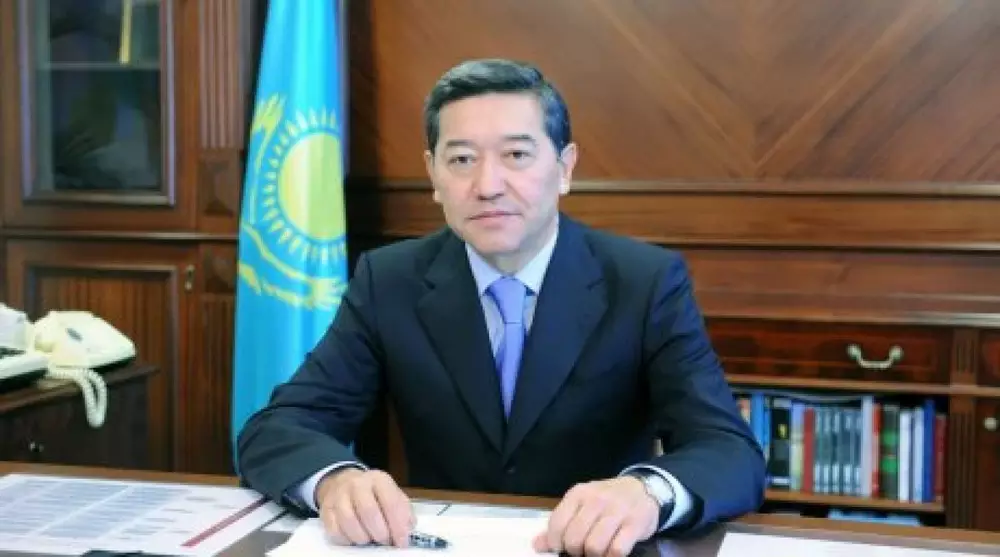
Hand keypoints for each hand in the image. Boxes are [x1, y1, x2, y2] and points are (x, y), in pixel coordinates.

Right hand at [315, 468, 413, 546]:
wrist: (342, 482)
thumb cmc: (373, 494)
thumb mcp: (391, 494)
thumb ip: (402, 511)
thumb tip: (406, 531)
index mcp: (378, 479)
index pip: (391, 502)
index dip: (398, 525)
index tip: (402, 541)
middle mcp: (357, 484)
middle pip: (369, 512)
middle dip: (380, 533)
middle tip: (385, 542)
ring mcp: (338, 496)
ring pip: (350, 522)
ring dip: (363, 538)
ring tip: (370, 539)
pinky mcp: (325, 510)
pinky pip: (335, 531)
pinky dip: (347, 540)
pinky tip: (355, 538)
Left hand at [532, 476, 658, 556]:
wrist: (642, 489)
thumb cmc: (607, 500)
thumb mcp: (581, 504)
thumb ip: (561, 523)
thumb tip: (537, 545)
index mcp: (578, 494)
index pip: (557, 525)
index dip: (556, 543)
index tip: (563, 547)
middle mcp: (596, 500)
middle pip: (575, 539)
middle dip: (576, 551)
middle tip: (582, 550)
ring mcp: (617, 511)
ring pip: (594, 546)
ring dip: (594, 555)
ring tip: (597, 551)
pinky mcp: (635, 524)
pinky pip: (616, 550)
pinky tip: (611, 552)